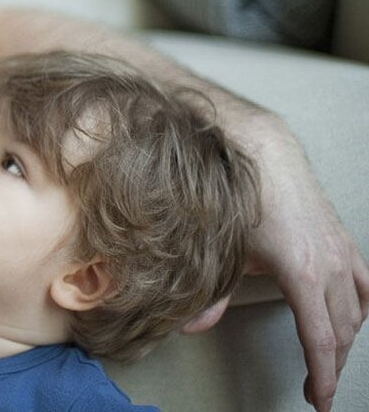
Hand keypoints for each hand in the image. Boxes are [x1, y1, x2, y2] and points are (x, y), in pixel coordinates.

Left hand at [183, 120, 368, 411]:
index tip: (319, 400)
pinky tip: (357, 319)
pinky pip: (366, 285)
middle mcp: (332, 266)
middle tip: (318, 389)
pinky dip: (363, 307)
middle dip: (331, 365)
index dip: (321, 376)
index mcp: (304, 274)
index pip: (320, 340)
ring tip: (329, 360)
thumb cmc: (241, 197)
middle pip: (341, 332)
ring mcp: (343, 252)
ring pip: (356, 311)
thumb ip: (209, 295)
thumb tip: (188, 327)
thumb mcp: (222, 252)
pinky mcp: (345, 241)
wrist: (263, 152)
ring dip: (345, 340)